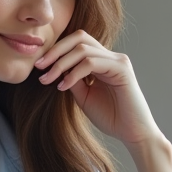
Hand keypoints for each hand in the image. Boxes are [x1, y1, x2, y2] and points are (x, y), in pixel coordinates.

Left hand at [35, 30, 160, 147]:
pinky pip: (91, 63)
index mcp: (102, 61)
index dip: (56, 50)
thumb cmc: (110, 117)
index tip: (39, 67)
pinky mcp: (122, 69)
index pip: (77, 43)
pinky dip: (74, 73)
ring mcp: (117, 60)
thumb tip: (54, 68)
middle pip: (79, 37)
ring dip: (60, 63)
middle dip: (55, 50)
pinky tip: (63, 86)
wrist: (132, 133)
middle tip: (39, 66)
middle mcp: (110, 57)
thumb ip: (72, 79)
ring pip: (83, 49)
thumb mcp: (83, 96)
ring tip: (47, 79)